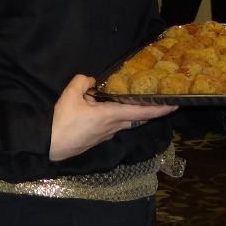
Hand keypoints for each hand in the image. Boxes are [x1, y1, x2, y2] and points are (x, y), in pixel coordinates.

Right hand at [49, 75, 175, 161]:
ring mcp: (106, 135)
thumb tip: (91, 80)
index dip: (160, 108)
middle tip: (156, 98)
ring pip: (124, 121)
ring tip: (128, 99)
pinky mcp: (98, 139)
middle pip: (137, 117)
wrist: (50, 145)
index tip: (175, 105)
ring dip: (128, 112)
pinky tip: (103, 108)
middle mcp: (113, 127)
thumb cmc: (62, 122)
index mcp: (111, 116)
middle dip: (148, 109)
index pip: (142, 112)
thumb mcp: (70, 95)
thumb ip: (83, 82)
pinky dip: (114, 116)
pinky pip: (112, 125)